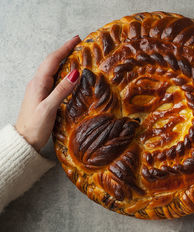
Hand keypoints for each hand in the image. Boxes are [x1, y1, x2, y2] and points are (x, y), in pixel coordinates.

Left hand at [15, 36, 80, 150]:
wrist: (24, 141)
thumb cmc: (35, 126)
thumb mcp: (49, 108)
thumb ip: (62, 90)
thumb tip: (75, 73)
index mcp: (38, 83)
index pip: (53, 60)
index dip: (65, 48)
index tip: (77, 39)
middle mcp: (37, 83)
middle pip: (52, 62)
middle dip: (65, 51)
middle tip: (78, 44)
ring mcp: (39, 90)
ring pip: (52, 70)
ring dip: (63, 60)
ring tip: (76, 56)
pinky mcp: (42, 97)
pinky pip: (53, 78)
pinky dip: (62, 72)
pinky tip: (68, 75)